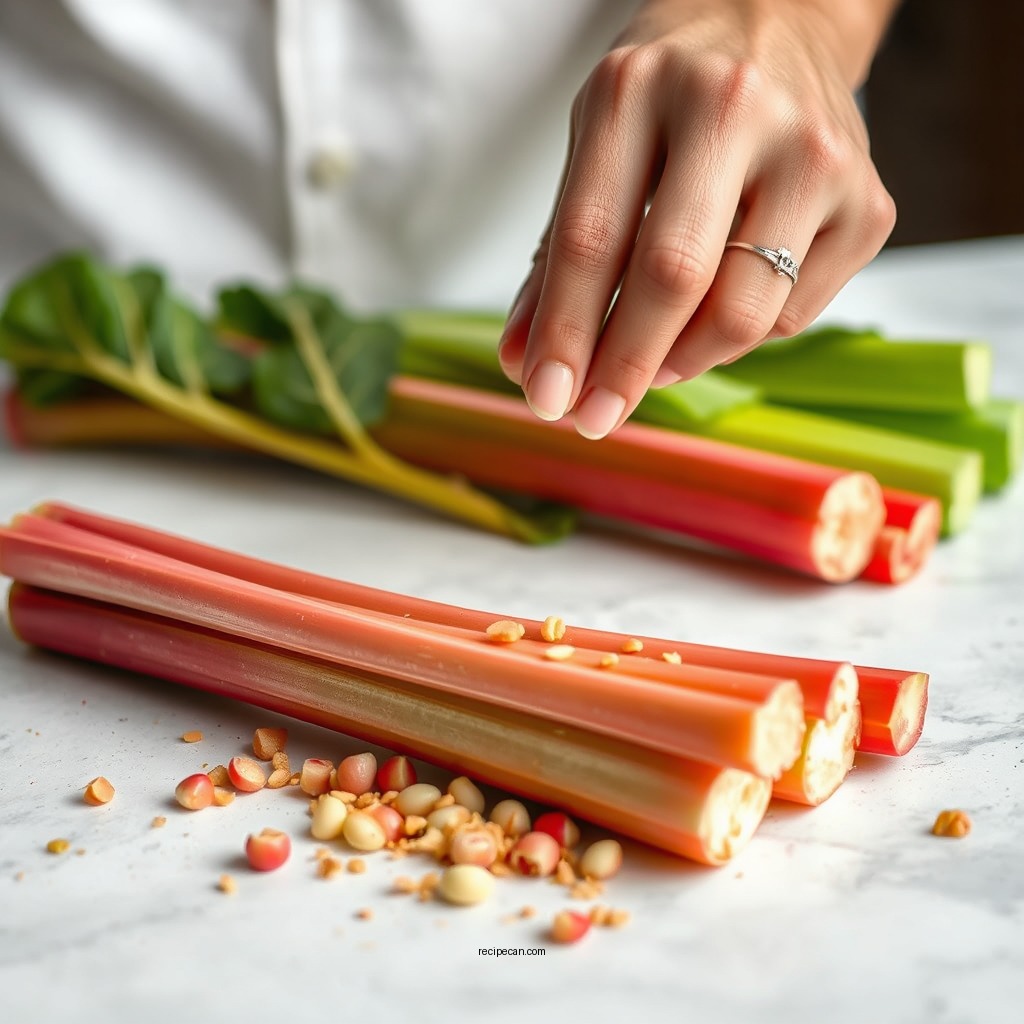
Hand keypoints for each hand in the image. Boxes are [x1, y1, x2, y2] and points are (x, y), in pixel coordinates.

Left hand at [498, 0, 896, 437]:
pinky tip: (717, 309)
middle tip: (593, 419)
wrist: (780, 26)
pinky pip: (790, 317)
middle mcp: (735, 109)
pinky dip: (739, 337)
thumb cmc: (670, 98)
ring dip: (683, 362)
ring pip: (742, 313)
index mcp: (639, 88)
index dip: (564, 333)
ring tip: (653, 361)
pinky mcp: (869, 203)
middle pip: (673, 278)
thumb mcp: (597, 147)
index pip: (590, 238)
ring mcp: (815, 154)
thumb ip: (558, 256)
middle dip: (623, 367)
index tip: (545, 397)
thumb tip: (525, 363)